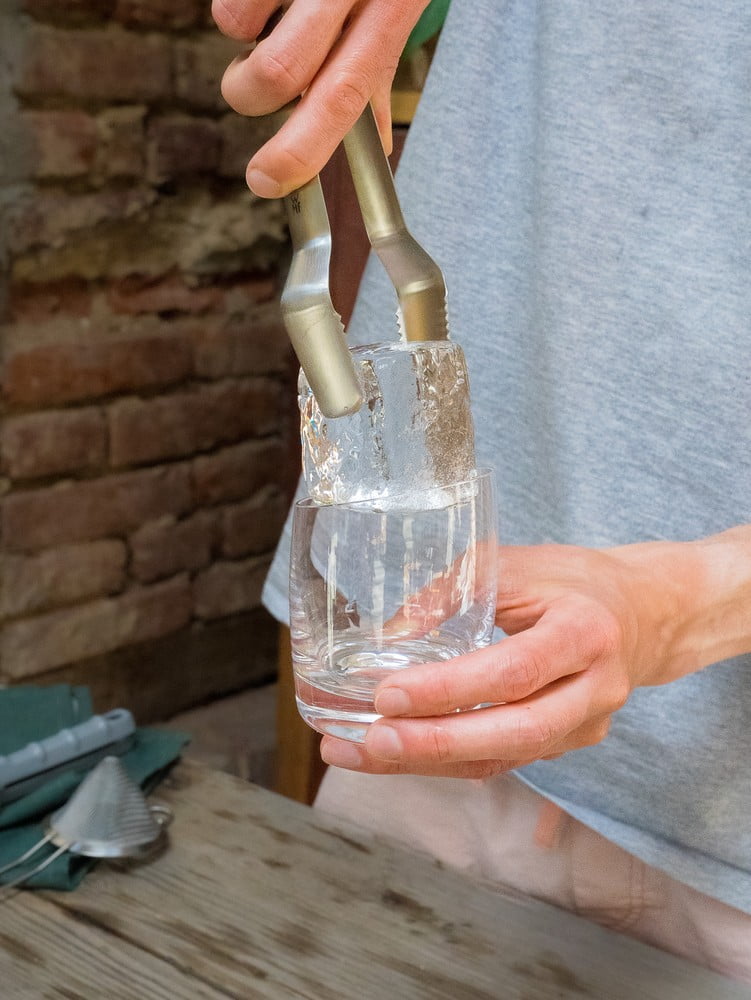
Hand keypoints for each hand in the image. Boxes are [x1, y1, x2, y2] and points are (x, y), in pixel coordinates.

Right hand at [213, 0, 430, 196]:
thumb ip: (376, 74)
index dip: (302, 150)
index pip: (343, 97)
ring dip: (240, 42)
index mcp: (387, 18)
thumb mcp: (393, 14)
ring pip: (236, 28)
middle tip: (254, 92)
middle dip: (250, 97)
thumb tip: (375, 146)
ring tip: (267, 21)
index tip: (268, 181)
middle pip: (278, 71)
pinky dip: (237, 5)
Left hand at [320, 529, 750, 777]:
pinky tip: (395, 753)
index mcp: (586, 632)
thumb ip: (453, 591)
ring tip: (358, 752)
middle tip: (370, 741)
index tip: (388, 693)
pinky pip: (503, 761)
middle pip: (514, 732)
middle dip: (436, 744)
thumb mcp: (516, 564)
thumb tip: (386, 632)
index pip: (514, 672)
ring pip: (504, 758)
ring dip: (427, 761)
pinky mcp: (568, 746)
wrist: (643, 613)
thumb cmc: (572, 580)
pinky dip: (446, 760)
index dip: (450, 689)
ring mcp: (586, 726)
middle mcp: (595, 689)